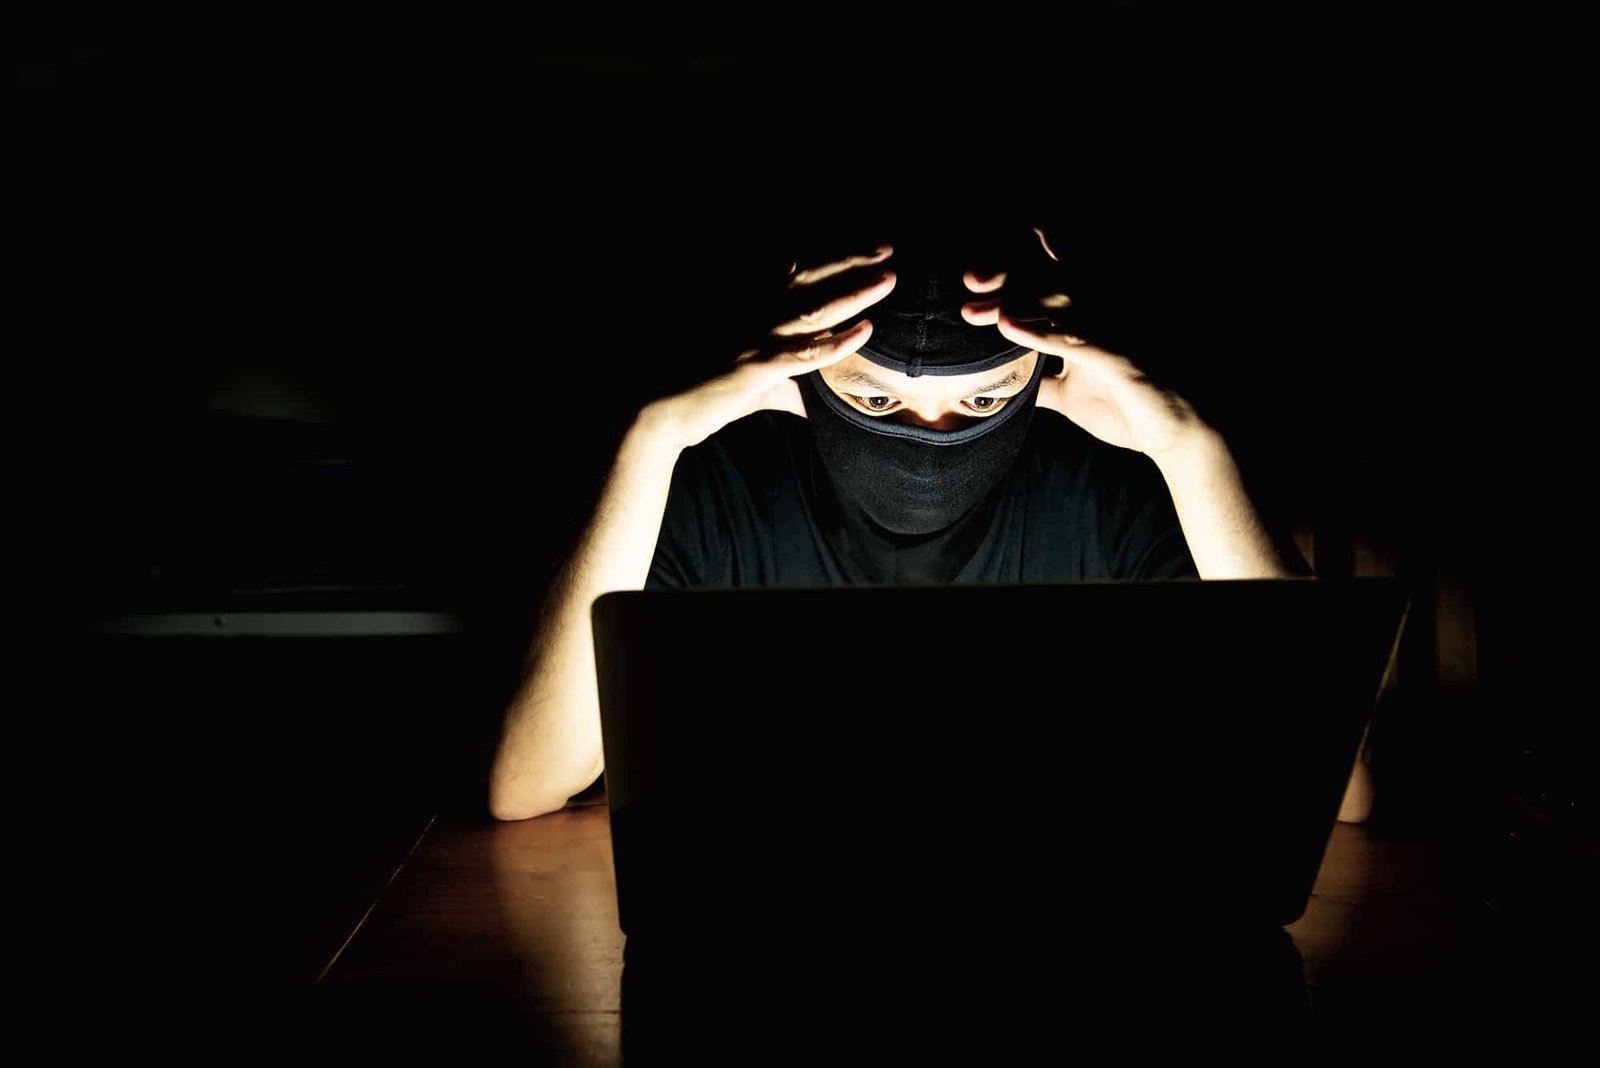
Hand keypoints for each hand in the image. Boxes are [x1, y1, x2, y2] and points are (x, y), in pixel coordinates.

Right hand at [645, 246, 896, 449]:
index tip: (860, 246)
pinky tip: (866, 330)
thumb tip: (804, 403)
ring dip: (853, 292)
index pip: (793, 275)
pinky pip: (805, 354)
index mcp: (745, 309)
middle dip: (849, 260)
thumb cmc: (692, 391)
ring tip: (888, 277)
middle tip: (886, 247)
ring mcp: (754, 340)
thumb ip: (778, 387)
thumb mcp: (739, 381)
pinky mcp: (756, 369)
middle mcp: (751, 315)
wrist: (653, 409)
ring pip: (814, 310)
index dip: (828, 258)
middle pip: (809, 280)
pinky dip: (837, 342)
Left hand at [961, 226, 1210, 459]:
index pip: (1043, 285)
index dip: (1010, 276)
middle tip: (970, 280)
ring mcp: (1110, 331)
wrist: (1173, 434)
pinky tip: (1008, 327)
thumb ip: (1039, 383)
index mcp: (1085, 320)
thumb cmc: (1127, 406)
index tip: (971, 282)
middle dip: (1007, 276)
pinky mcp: (1118, 356)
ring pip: (1057, 302)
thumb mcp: (1069, 396)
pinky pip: (1074, 339)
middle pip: (1045, 282)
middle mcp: (1098, 315)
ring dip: (1015, 301)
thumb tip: (1004, 388)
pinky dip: (1040, 331)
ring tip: (976, 309)